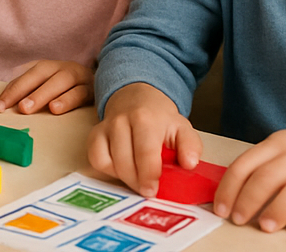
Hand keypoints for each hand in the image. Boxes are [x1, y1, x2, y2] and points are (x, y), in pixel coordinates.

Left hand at [0, 60, 93, 114]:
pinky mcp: (92, 89)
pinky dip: (67, 100)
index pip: (26, 76)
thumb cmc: (69, 90)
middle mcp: (62, 68)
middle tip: (14, 107)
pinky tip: (55, 109)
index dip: (12, 90)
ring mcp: (78, 76)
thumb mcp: (49, 86)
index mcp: (48, 66)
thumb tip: (5, 104)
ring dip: (43, 94)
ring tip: (28, 108)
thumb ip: (29, 92)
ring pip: (60, 82)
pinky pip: (79, 93)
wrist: (109, 82)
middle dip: (25, 90)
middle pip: (41, 74)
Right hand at [87, 82, 201, 196]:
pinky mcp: (95, 134)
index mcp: (146, 119)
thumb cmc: (160, 118)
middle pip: (124, 161)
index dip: (149, 175)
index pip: (145, 153)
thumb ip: (190, 146)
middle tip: (147, 189)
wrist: (137, 96)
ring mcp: (105, 126)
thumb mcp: (182, 128)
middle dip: (136, 181)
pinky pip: (95, 158)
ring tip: (137, 179)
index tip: (154, 190)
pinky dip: (107, 168)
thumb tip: (190, 163)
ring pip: (107, 161)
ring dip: (123, 177)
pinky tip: (121, 169)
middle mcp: (121, 121)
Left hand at [212, 117, 285, 233]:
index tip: (221, 209)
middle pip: (268, 177)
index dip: (229, 188)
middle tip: (238, 219)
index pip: (245, 165)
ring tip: (264, 226)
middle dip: (249, 200)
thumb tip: (228, 196)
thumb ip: (256, 167)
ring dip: (278, 210)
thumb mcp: (278, 149)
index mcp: (276, 144)